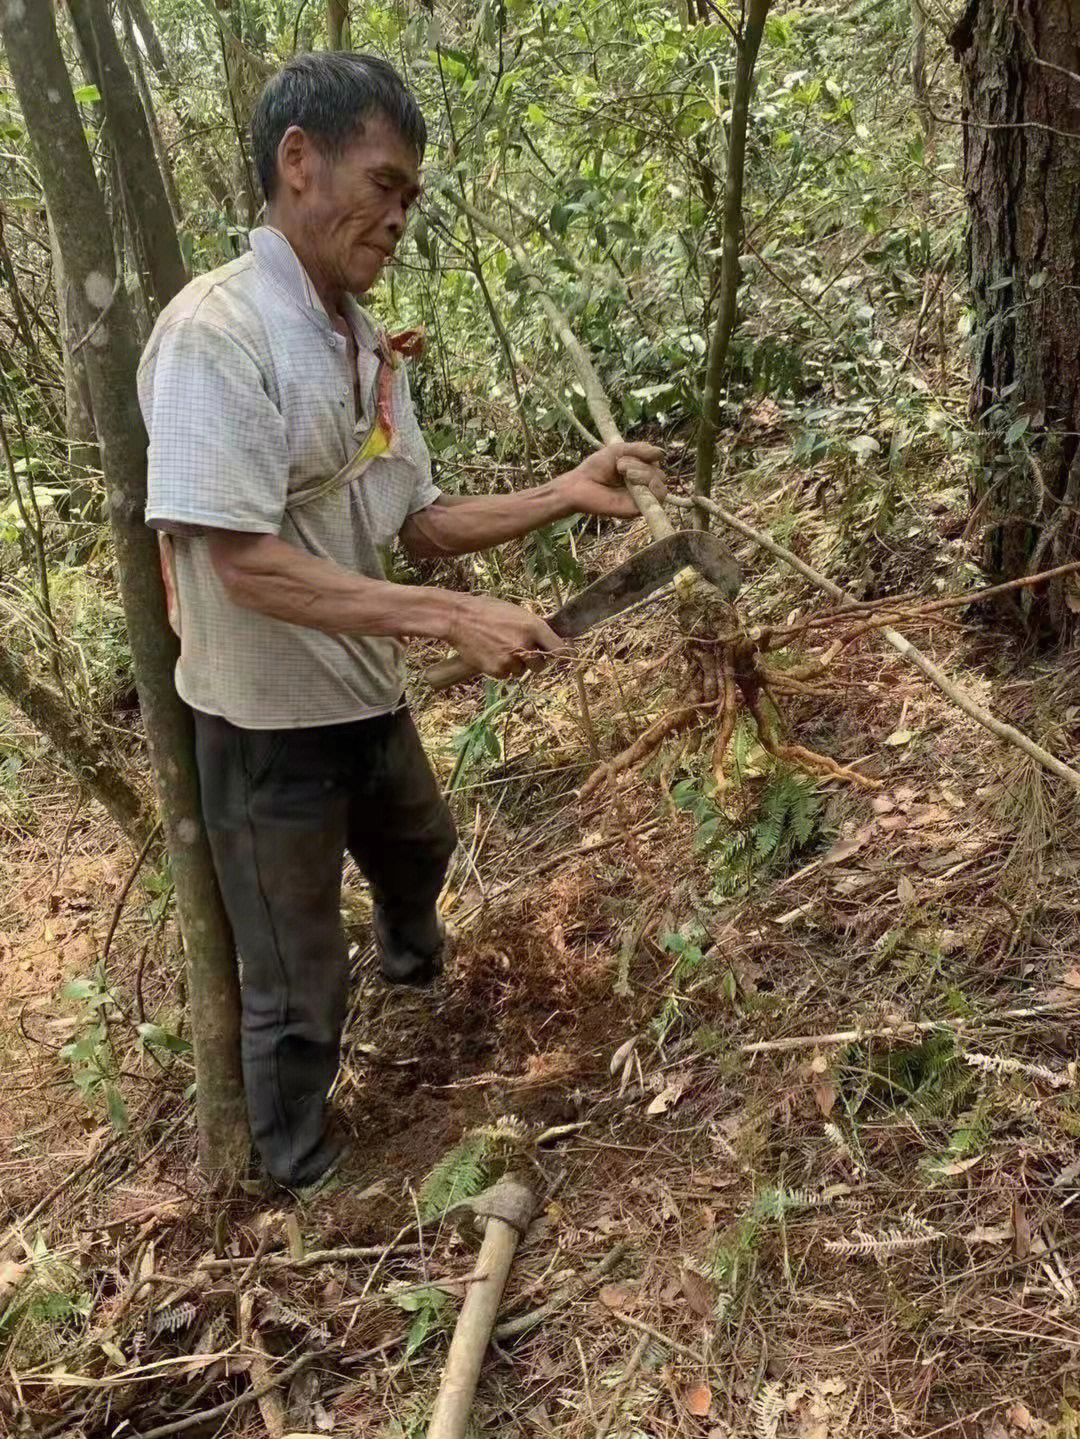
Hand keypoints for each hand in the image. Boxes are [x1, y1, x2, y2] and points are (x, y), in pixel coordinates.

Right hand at [446, 593, 567, 679]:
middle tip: (521, 650)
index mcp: (533, 627)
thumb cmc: (488, 611)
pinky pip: (506, 675)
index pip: (560, 649)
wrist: (458, 618)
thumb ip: (534, 628)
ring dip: (516, 664)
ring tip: (499, 648)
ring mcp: (511, 660)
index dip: (563, 655)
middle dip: (535, 660)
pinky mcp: (497, 671)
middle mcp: (525, 645)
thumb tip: (550, 640)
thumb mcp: (517, 612)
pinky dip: (501, 668)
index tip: (566, 659)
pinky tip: (490, 653)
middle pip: (542, 665)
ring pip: (522, 671)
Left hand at [556, 440, 668, 518]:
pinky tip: (632, 482)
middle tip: (620, 466)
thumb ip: (640, 449)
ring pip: (660, 483)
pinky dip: (647, 486)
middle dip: (641, 465)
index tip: (625, 456)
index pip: (657, 463)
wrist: (580, 485)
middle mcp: (643, 485)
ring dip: (644, 474)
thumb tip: (662, 453)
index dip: (647, 456)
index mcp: (639, 470)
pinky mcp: (638, 509)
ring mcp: (641, 497)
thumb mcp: (618, 451)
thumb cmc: (596, 468)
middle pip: (660, 473)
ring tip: (624, 473)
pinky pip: (656, 498)